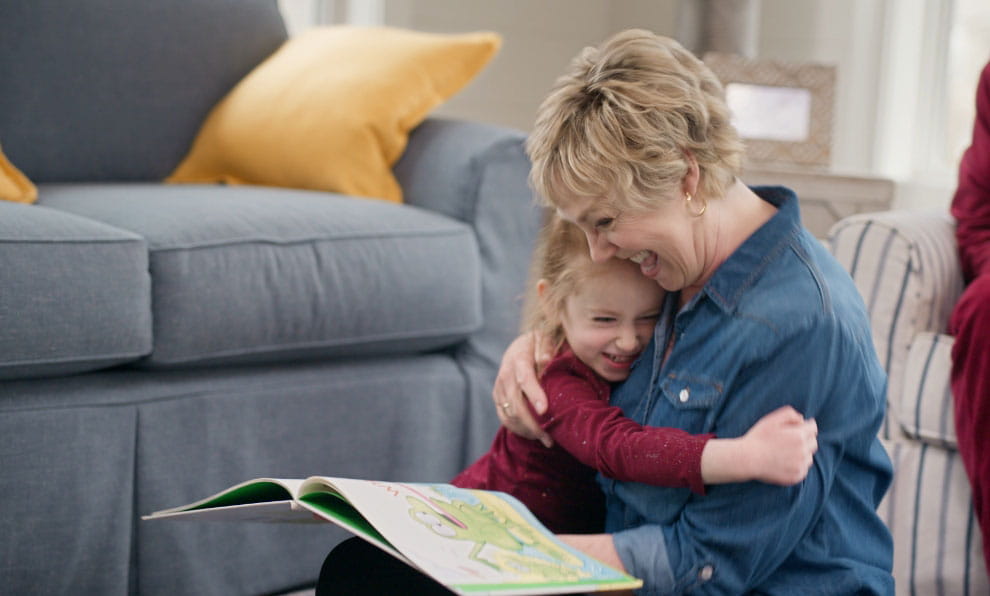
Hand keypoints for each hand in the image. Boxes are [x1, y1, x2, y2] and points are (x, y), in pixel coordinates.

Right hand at [492, 332, 553, 446]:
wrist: (520, 346)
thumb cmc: (539, 343)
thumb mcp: (545, 339)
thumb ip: (547, 348)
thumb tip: (546, 360)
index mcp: (519, 358)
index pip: (524, 378)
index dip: (534, 395)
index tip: (544, 410)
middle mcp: (505, 374)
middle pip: (515, 403)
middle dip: (532, 423)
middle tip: (550, 438)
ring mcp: (499, 387)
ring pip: (508, 414)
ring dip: (526, 430)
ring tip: (545, 440)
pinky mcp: (497, 397)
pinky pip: (504, 417)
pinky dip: (517, 429)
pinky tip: (533, 435)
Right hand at [741, 406, 817, 485]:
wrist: (747, 460)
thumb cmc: (758, 437)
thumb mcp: (771, 419)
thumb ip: (790, 414)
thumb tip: (803, 420)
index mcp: (799, 435)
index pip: (813, 428)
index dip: (804, 426)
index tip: (794, 429)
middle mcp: (803, 451)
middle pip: (813, 443)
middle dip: (804, 439)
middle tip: (788, 441)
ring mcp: (800, 465)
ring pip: (809, 457)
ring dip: (802, 453)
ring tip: (784, 452)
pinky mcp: (796, 477)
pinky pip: (803, 469)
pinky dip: (797, 465)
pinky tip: (783, 462)